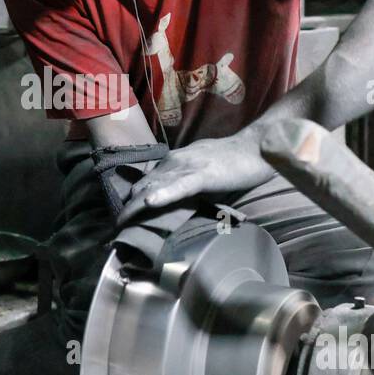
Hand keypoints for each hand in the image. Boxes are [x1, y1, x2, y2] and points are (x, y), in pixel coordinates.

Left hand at [117, 129, 275, 226]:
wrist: (257, 147)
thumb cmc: (235, 162)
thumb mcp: (203, 170)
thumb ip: (187, 181)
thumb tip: (175, 199)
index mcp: (176, 161)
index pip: (147, 181)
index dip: (133, 199)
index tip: (123, 217)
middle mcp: (176, 161)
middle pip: (144, 185)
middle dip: (129, 206)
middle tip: (116, 227)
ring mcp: (188, 167)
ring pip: (155, 186)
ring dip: (136, 206)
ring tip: (120, 224)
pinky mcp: (202, 174)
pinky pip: (179, 186)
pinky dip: (164, 194)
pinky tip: (150, 202)